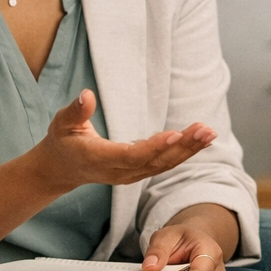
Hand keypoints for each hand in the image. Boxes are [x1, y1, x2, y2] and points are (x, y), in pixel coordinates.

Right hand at [34, 89, 215, 191]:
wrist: (61, 169)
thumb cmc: (62, 141)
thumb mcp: (61, 124)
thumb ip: (75, 112)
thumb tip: (86, 95)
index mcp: (99, 159)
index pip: (131, 156)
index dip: (154, 147)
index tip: (175, 134)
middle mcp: (119, 171)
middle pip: (155, 162)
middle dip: (182, 147)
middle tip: (205, 130)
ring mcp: (130, 175)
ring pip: (164, 164)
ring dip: (189, 149)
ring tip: (209, 133)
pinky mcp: (138, 171)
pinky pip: (165, 164)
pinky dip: (184, 152)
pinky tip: (202, 140)